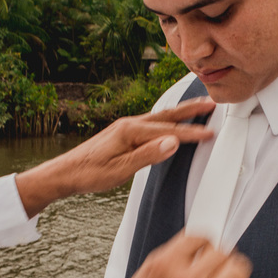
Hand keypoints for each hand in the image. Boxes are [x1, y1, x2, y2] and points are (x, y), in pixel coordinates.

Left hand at [15, 98, 215, 216]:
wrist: (65, 173)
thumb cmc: (90, 173)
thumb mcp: (121, 169)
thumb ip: (148, 155)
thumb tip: (173, 143)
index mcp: (130, 131)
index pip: (168, 132)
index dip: (190, 133)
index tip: (209, 133)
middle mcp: (129, 124)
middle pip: (166, 116)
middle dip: (190, 110)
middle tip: (211, 103)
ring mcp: (125, 127)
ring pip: (159, 117)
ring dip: (179, 112)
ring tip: (197, 107)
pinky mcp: (122, 133)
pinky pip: (151, 122)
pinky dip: (166, 120)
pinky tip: (169, 122)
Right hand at [92, 233, 259, 277]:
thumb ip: (164, 269)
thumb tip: (183, 259)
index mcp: (162, 266)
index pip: (197, 238)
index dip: (207, 244)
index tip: (210, 249)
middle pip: (220, 253)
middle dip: (224, 259)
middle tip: (225, 266)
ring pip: (236, 273)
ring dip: (238, 276)